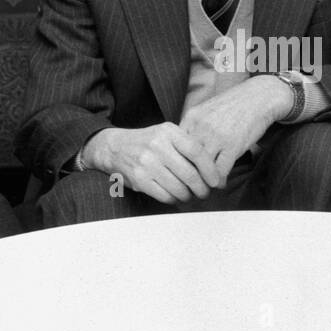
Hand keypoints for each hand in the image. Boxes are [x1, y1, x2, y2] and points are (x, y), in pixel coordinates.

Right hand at [84, 123, 222, 203]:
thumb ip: (187, 146)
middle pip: (189, 173)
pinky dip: (174, 199)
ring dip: (188, 196)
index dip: (210, 169)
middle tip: (205, 192)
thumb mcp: (166, 134)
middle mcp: (157, 146)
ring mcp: (147, 163)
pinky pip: (165, 195)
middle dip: (202, 188)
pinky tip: (176, 196)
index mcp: (168, 131)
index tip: (216, 181)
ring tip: (191, 195)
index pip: (196, 151)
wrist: (114, 147)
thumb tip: (214, 169)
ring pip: (178, 187)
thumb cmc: (148, 142)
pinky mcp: (139, 179)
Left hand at [178, 77, 292, 184]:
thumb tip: (183, 150)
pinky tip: (220, 184)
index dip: (177, 164)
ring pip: (201, 168)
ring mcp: (216, 136)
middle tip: (190, 188)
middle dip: (187, 177)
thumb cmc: (233, 106)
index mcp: (191, 117)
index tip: (180, 175)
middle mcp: (200, 127)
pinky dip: (219, 181)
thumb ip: (194, 128)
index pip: (175, 146)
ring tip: (205, 189)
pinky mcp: (232, 145)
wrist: (258, 97)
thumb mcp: (207, 111)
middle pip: (185, 159)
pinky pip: (220, 171)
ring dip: (203, 183)